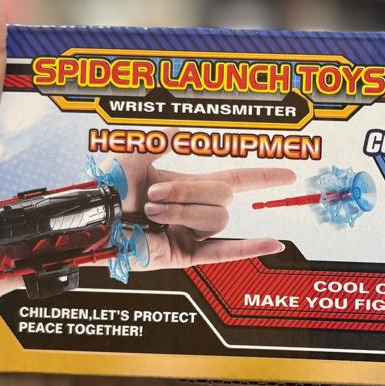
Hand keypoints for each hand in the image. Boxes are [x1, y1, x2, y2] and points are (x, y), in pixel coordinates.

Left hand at [106, 150, 294, 269]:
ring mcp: (193, 235)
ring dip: (181, 212)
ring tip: (152, 214)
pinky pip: (223, 253)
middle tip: (152, 195)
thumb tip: (179, 129)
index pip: (238, 180)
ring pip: (215, 219)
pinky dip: (249, 248)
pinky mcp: (186, 256)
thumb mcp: (134, 155)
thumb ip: (159, 139)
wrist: (94, 218)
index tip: (290, 174)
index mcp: (190, 187)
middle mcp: (196, 211)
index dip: (264, 176)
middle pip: (222, 197)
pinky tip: (273, 243)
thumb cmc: (109, 188)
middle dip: (187, 191)